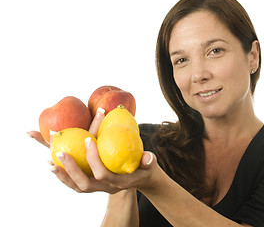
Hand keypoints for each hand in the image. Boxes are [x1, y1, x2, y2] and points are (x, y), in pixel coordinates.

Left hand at [29, 107, 157, 192]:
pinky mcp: (92, 185)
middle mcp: (106, 188)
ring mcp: (98, 188)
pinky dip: (64, 175)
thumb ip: (149, 161)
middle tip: (60, 153)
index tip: (88, 139)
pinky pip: (75, 183)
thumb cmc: (144, 168)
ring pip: (76, 187)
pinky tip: (55, 164)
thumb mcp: (149, 165)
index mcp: (119, 182)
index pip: (103, 174)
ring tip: (50, 162)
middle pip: (84, 184)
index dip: (94, 159)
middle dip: (71, 170)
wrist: (140, 179)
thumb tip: (148, 157)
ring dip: (62, 175)